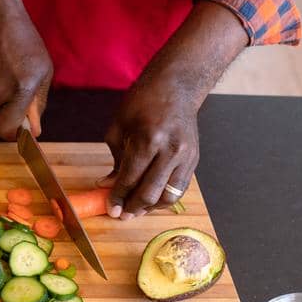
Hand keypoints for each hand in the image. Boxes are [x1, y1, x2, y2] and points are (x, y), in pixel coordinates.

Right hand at [0, 1, 52, 140]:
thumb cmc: (22, 41)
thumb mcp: (42, 70)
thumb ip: (38, 103)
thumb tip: (34, 130)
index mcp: (20, 90)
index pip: (7, 130)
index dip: (12, 134)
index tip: (18, 130)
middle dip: (1, 127)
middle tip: (11, 114)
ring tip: (1, 81)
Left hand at [98, 1, 247, 217]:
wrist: (177, 86)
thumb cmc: (143, 102)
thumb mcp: (119, 127)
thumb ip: (115, 160)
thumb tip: (107, 185)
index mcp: (148, 139)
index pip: (130, 178)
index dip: (118, 197)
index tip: (110, 209)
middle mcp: (170, 150)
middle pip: (150, 192)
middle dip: (133, 208)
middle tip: (121, 215)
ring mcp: (186, 156)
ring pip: (169, 196)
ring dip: (150, 207)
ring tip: (136, 209)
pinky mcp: (194, 159)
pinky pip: (180, 188)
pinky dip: (165, 198)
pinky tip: (152, 199)